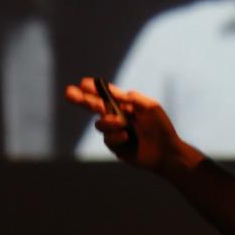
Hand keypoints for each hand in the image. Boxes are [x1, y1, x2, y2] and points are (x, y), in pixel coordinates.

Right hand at [63, 78, 185, 174]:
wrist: (166, 151)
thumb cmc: (161, 127)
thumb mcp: (149, 107)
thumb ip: (132, 98)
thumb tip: (115, 92)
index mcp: (125, 105)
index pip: (106, 95)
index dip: (94, 89)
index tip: (82, 83)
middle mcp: (118, 117)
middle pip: (93, 107)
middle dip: (80, 99)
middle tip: (68, 92)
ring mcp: (115, 132)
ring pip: (100, 124)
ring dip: (109, 122)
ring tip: (123, 125)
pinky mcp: (115, 146)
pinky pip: (107, 139)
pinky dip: (116, 136)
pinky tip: (127, 137)